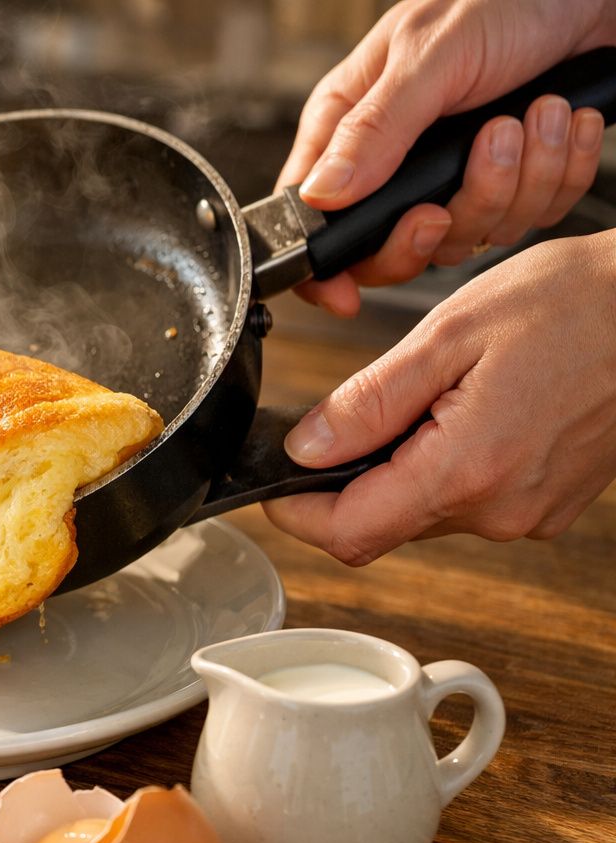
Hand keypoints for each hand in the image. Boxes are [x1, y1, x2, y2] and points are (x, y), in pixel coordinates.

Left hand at [263, 230, 615, 564]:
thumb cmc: (575, 303)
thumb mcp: (449, 335)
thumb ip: (368, 401)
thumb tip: (305, 448)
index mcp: (468, 471)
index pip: (347, 532)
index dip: (296, 511)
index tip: (274, 480)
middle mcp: (500, 509)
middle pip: (381, 524)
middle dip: (346, 480)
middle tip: (350, 416)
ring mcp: (529, 513)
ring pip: (422, 512)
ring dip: (398, 469)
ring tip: (428, 397)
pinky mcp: (547, 504)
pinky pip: (469, 500)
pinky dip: (445, 465)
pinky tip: (466, 410)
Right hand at [279, 0, 614, 316]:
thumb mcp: (431, 55)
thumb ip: (375, 129)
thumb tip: (321, 195)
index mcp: (351, 127)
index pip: (314, 219)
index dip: (326, 268)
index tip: (346, 294)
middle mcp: (397, 160)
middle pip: (394, 250)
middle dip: (437, 226)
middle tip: (447, 199)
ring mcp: (457, 175)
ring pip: (471, 236)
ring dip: (516, 181)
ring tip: (533, 115)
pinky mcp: (514, 180)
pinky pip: (532, 217)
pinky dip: (557, 173)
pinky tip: (562, 122)